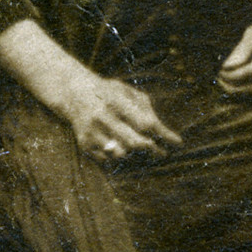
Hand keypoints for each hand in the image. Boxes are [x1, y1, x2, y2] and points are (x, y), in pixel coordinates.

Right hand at [60, 73, 179, 162]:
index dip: (163, 135)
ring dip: (136, 155)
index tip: (177, 142)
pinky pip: (109, 160)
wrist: (73, 93)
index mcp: (116, 101)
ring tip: (142, 149)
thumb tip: (158, 128)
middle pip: (135, 142)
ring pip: (122, 154)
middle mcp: (102, 117)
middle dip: (153, 149)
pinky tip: (123, 149)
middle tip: (162, 152)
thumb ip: (146, 108)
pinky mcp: (84, 144)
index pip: (146, 123)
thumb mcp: (128, 91)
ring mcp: (92, 132)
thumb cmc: (109, 93)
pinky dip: (120, 157)